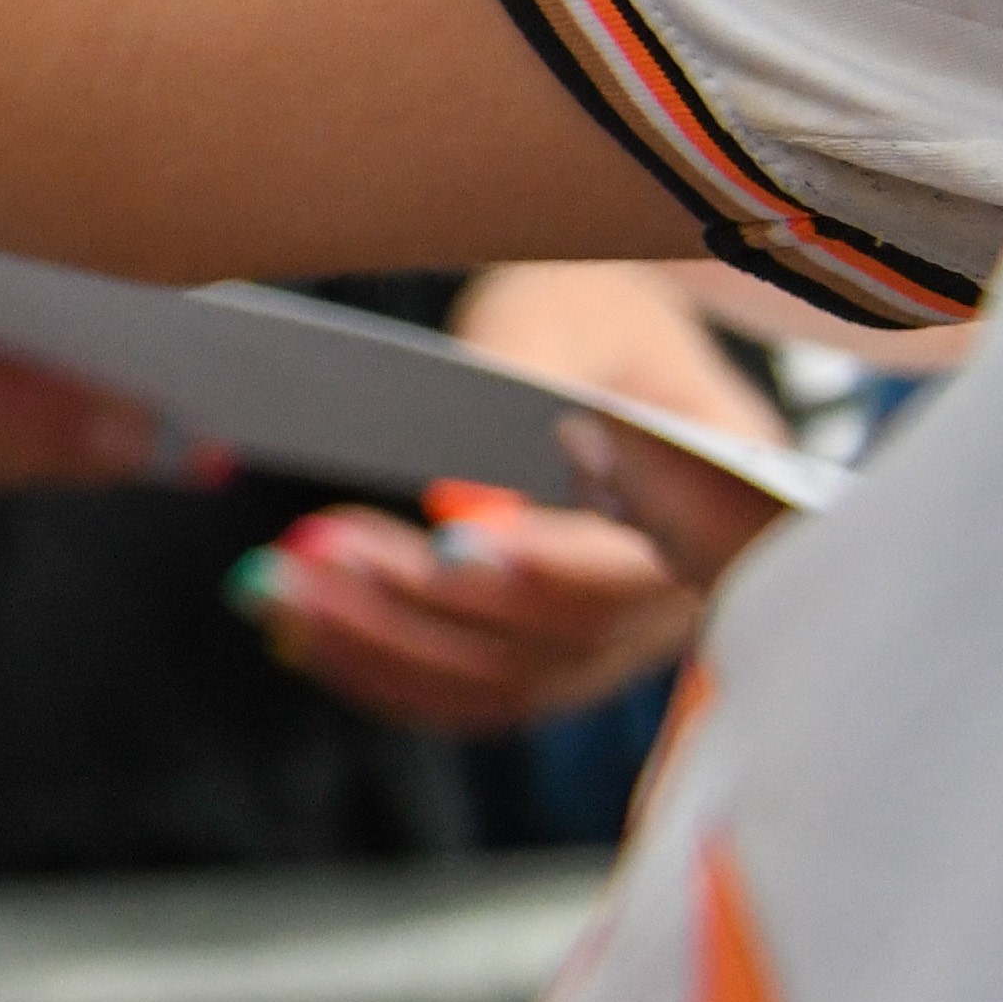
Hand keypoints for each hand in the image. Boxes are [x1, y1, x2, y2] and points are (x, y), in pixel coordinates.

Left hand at [244, 261, 799, 728]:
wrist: (605, 343)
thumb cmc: (594, 314)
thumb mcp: (569, 310)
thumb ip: (531, 374)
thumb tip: (469, 488)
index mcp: (723, 499)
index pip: (639, 565)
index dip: (547, 566)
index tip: (445, 542)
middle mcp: (680, 594)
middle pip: (553, 637)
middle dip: (421, 604)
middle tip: (309, 557)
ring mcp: (619, 641)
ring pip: (500, 679)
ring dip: (380, 642)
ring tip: (279, 588)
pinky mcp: (557, 661)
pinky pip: (470, 691)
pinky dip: (382, 669)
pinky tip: (302, 628)